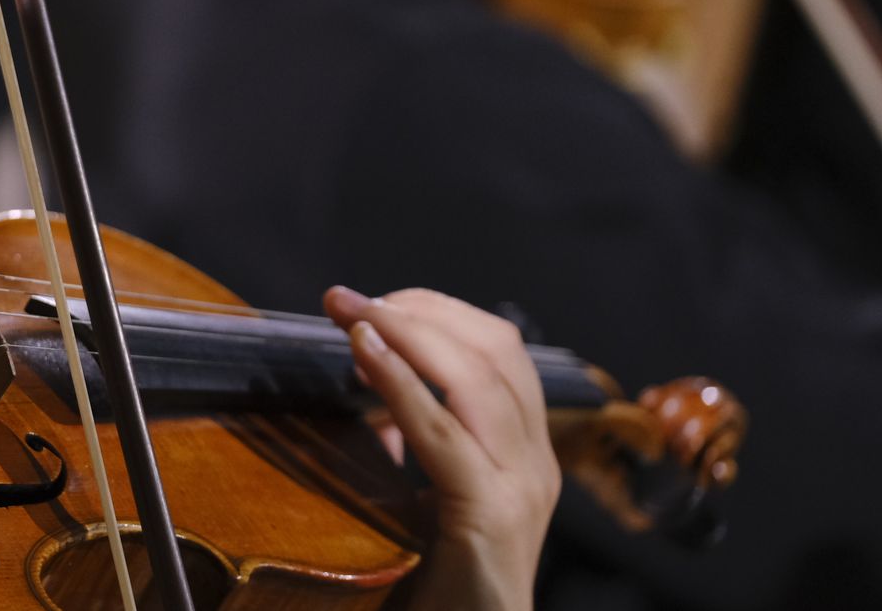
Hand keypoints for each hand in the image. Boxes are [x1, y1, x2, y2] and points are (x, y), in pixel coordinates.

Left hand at [324, 286, 558, 610]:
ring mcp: (522, 487)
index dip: (437, 313)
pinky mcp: (492, 516)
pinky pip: (446, 434)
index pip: (498, 351)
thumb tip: (372, 388)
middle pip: (494, 349)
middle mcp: (534, 463)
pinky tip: (366, 355)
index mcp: (524, 453)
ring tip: (352, 315)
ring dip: (406, 332)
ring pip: (478, 377)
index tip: (373, 301)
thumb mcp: (429, 498)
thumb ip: (413, 443)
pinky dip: (402, 385)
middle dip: (417, 310)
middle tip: (346, 299)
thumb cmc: (440, 586)